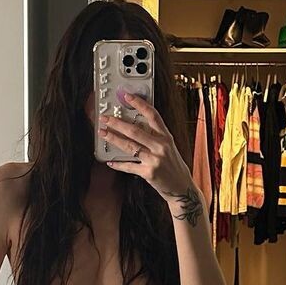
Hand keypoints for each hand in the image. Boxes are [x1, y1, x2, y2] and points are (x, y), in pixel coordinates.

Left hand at [98, 90, 204, 224]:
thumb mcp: (169, 148)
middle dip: (118, 123)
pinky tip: (110, 161)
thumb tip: (134, 127)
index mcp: (167, 137)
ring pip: (130, 146)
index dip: (140, 104)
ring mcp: (155, 160)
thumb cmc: (174, 167)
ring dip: (114, 139)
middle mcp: (161, 146)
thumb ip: (155, 138)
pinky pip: (129, 166)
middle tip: (105, 118)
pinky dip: (118, 164)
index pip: (153, 115)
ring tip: (103, 133)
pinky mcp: (148, 173)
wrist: (182, 188)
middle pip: (136, 131)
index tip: (128, 96)